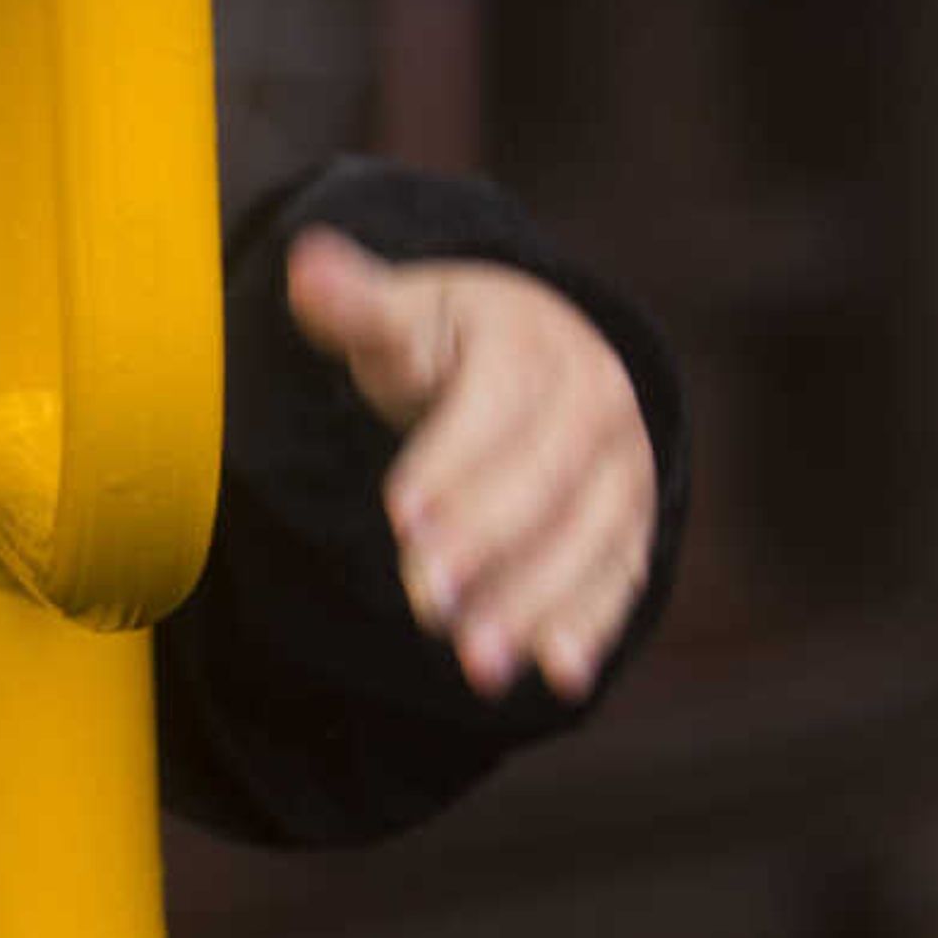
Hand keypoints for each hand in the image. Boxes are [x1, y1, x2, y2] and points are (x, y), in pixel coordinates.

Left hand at [284, 226, 657, 701]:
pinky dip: (592, 626)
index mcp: (532, 345)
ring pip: (586, 539)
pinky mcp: (631, 525)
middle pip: (544, 481)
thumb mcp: (404, 314)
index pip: (495, 407)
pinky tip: (560, 675)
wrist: (546, 353)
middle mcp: (594, 405)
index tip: (401, 517)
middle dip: (485, 545)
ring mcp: (621, 470)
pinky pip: (620, 577)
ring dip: (534, 603)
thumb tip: (305, 262)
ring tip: (476, 663)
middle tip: (424, 601)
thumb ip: (354, 303)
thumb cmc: (451, 341)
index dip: (451, 464)